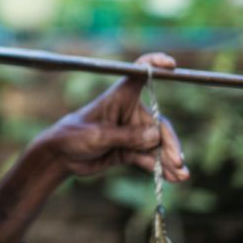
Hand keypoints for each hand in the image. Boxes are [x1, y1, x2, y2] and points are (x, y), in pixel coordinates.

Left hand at [36, 52, 189, 181]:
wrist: (61, 157)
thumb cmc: (73, 136)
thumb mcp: (98, 135)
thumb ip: (126, 136)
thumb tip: (155, 136)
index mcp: (120, 96)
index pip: (139, 73)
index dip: (155, 65)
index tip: (171, 64)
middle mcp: (130, 111)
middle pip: (159, 122)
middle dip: (170, 141)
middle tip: (178, 160)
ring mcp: (132, 131)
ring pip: (158, 143)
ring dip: (170, 158)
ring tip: (182, 175)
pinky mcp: (131, 149)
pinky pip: (150, 157)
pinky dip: (161, 167)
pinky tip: (173, 178)